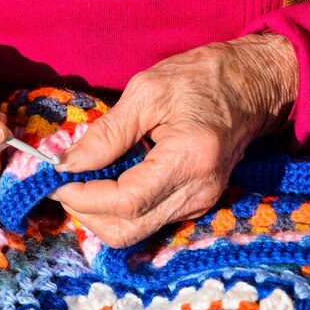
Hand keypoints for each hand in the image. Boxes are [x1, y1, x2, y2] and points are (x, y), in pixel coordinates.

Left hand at [52, 34, 297, 247]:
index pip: (125, 202)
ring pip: (133, 232)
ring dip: (99, 213)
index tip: (57, 178)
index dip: (83, 197)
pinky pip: (146, 220)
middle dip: (85, 212)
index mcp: (189, 161)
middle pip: (126, 231)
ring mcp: (199, 204)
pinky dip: (117, 209)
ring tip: (82, 180)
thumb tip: (68, 164)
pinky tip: (107, 182)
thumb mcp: (147, 91)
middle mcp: (197, 193)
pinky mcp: (195, 204)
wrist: (252, 85)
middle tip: (65, 182)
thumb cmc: (203, 77)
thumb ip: (106, 133)